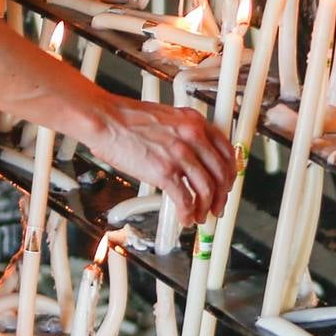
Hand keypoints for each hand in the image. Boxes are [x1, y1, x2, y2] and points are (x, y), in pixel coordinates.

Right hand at [92, 97, 235, 225]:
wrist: (105, 120)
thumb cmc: (128, 119)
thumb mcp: (168, 118)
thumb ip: (186, 134)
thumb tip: (195, 157)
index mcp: (195, 123)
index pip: (227, 152)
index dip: (230, 174)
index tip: (226, 185)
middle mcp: (193, 137)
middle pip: (221, 174)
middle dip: (222, 196)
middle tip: (218, 206)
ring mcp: (180, 155)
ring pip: (207, 189)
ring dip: (206, 207)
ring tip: (200, 216)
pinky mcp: (164, 171)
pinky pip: (185, 199)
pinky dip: (188, 213)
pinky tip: (185, 217)